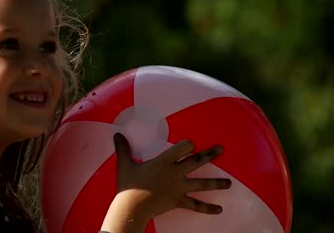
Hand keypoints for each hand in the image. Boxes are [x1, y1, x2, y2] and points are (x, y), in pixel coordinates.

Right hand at [114, 132, 230, 222]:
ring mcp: (179, 188)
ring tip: (229, 183)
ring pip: (202, 184)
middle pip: (197, 161)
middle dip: (210, 154)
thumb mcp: (124, 164)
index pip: (182, 147)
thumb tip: (116, 134)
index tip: (192, 143)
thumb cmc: (128, 185)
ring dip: (217, 183)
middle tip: (222, 149)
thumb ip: (122, 148)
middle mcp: (175, 173)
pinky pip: (196, 205)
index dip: (188, 144)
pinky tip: (219, 209)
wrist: (132, 207)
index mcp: (164, 161)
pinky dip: (207, 208)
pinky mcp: (179, 201)